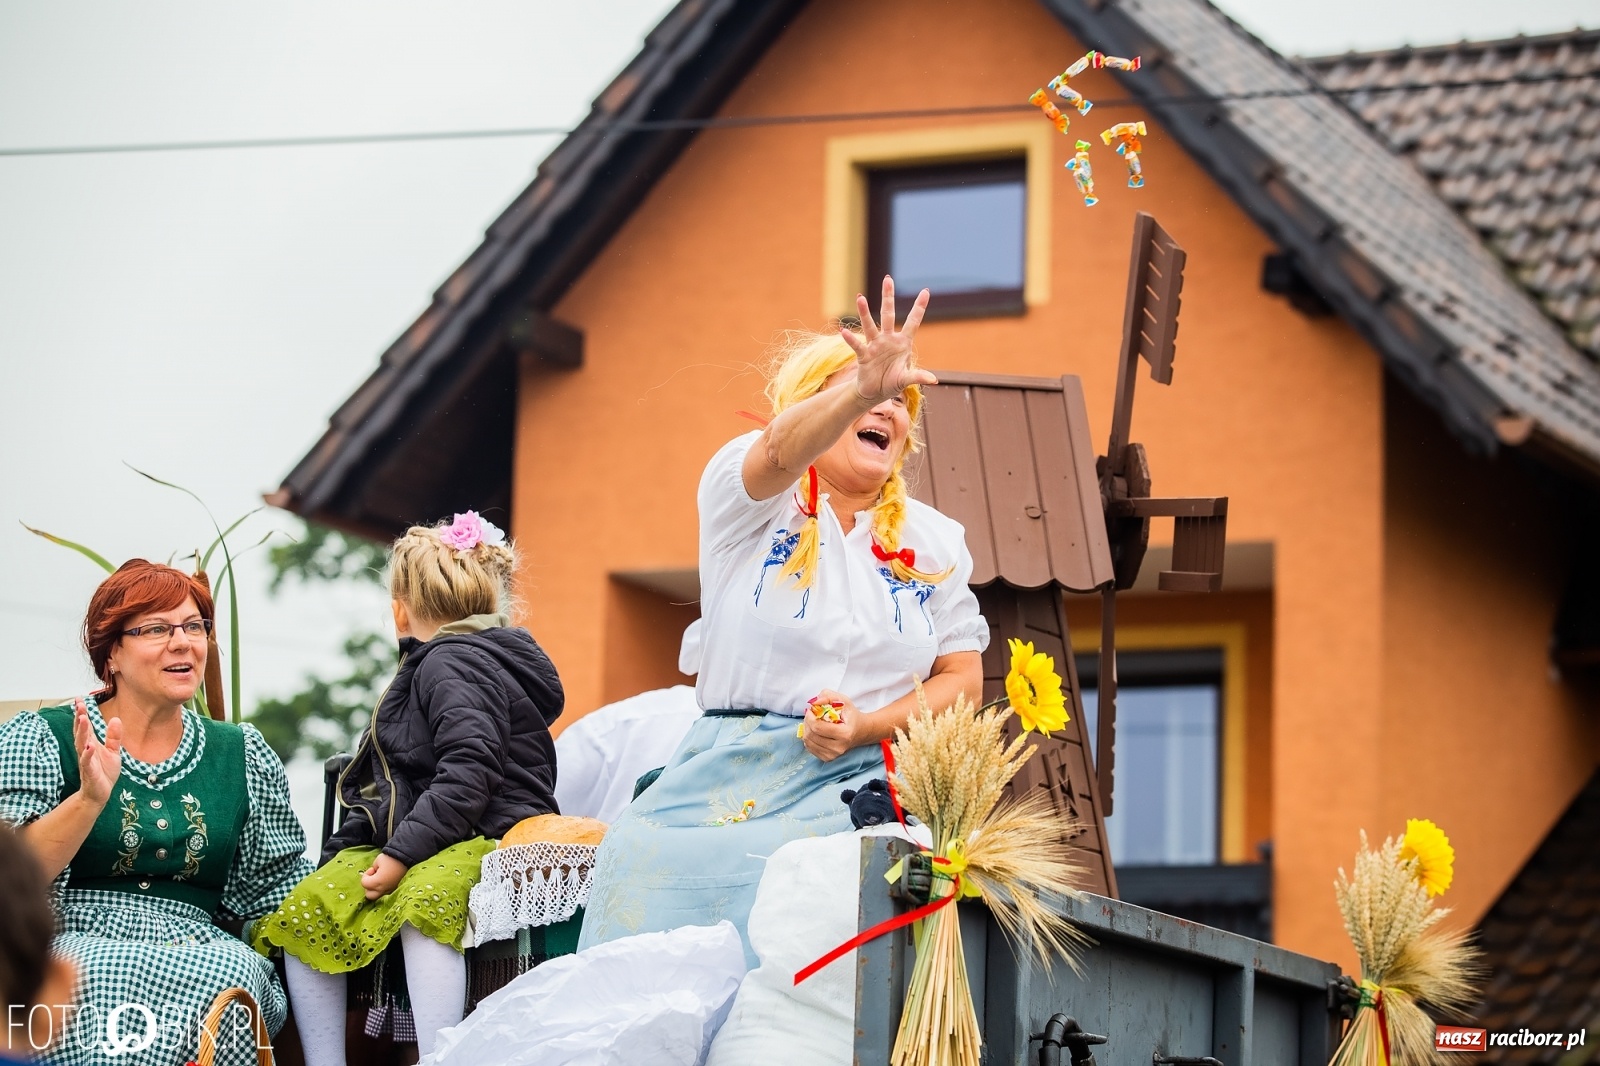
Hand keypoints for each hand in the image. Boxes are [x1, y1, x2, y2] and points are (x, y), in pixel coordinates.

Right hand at [74, 701, 121, 809]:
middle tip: (79, 705)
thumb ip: (113, 736)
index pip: (86, 726)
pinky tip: (89, 746)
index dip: (82, 713)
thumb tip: (115, 719)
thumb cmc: (104, 772)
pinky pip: (86, 761)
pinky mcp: (89, 772)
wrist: (99, 794)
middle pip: (81, 731)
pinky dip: (87, 754)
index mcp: (91, 744)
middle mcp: (86, 750)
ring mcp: (86, 760)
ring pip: (81, 744)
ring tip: (82, 719)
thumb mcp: (113, 751)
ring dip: (81, 731)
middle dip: (79, 718)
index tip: (79, 699)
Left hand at [361, 853, 408, 899]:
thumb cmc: (392, 858)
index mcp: (378, 882)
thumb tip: (374, 873)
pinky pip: (386, 891)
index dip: (365, 875)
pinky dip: (383, 887)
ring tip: (381, 877)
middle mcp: (384, 889)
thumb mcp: (378, 860)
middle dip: (369, 887)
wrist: (408, 857)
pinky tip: (387, 878)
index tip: (372, 869)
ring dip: (376, 888)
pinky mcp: (396, 888)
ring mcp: (391, 890)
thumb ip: (373, 869)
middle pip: (370, 895)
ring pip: (379, 895)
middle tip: (372, 878)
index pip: (364, 884)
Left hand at [800, 690, 868, 761]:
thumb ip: (828, 696)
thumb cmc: (851, 715)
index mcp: (844, 734)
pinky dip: (808, 738)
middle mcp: (839, 747)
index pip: (818, 727)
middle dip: (807, 722)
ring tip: (813, 722)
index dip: (810, 717)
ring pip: (808, 742)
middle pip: (811, 735)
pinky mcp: (827, 758)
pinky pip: (809, 748)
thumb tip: (814, 702)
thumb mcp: (843, 701)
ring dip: (806, 729)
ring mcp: (833, 755)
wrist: (861, 731)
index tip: (811, 710)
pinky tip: (814, 731)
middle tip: (810, 715)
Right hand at [840, 276, 936, 406]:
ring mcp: (875, 345)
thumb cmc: (892, 382)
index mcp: (903, 343)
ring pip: (870, 325)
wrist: (874, 393)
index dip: (919, 307)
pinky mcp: (864, 355)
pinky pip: (857, 345)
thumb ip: (918, 376)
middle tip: (887, 279)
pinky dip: (851, 339)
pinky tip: (843, 331)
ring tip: (860, 297)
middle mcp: (888, 339)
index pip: (913, 321)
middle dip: (888, 297)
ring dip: (865, 312)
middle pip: (888, 314)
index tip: (926, 291)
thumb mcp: (906, 379)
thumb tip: (933, 380)